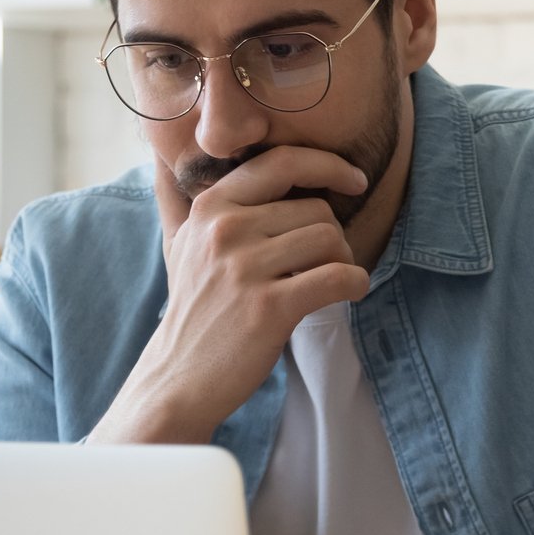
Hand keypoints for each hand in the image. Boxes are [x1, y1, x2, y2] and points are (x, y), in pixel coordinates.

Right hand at [88, 145, 371, 444]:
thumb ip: (198, 202)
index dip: (328, 164)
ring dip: (345, 260)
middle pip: (316, 208)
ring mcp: (245, 268)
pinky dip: (355, 283)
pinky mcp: (269, 307)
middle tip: (325, 263)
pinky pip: (338, 277)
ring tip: (330, 281)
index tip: (354, 180)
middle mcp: (225, 229)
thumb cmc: (194, 310)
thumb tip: (180, 157)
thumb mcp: (183, 245)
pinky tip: (350, 292)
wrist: (177, 377)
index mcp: (210, 207)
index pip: (282, 162)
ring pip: (330, 239)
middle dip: (333, 235)